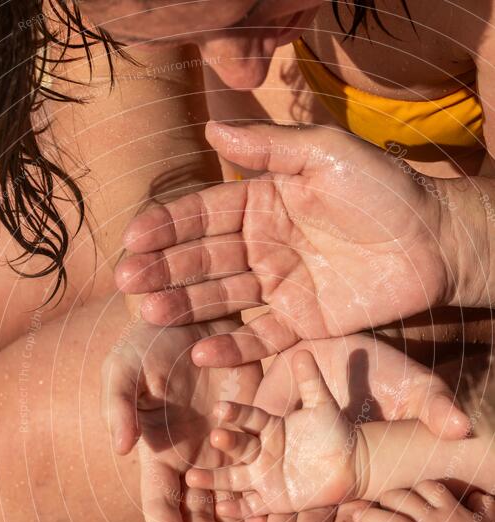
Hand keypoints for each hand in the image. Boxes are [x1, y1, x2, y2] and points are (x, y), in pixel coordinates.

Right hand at [101, 318, 262, 521]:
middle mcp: (189, 460)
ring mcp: (220, 451)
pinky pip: (258, 476)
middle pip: (199, 515)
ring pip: (230, 504)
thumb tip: (121, 450)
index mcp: (158, 453)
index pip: (161, 506)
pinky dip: (264, 501)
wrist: (192, 315)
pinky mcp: (249, 435)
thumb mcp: (124, 368)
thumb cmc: (148, 341)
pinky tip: (278, 521)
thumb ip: (118, 406)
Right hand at [117, 122, 452, 365]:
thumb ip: (269, 148)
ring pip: (222, 298)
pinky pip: (259, 337)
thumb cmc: (384, 191)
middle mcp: (263, 245)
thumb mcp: (325, 155)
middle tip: (128, 283)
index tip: (133, 237)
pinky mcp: (301, 324)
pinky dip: (231, 347)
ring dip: (185, 307)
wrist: (435, 243)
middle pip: (203, 259)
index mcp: (263, 202)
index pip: (204, 214)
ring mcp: (279, 287)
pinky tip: (200, 352)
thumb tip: (210, 128)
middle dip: (164, 269)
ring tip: (151, 315)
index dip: (168, 226)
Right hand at [186, 351, 361, 513]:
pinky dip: (236, 509)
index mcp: (268, 426)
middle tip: (214, 438)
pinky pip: (250, 505)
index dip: (235, 413)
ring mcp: (263, 476)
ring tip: (192, 477)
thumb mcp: (323, 405)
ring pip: (233, 478)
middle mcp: (260, 450)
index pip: (247, 417)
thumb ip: (311, 381)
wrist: (352, 463)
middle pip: (238, 446)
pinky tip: (221, 509)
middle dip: (226, 443)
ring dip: (213, 478)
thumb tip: (303, 353)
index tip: (220, 407)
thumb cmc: (336, 431)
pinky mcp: (270, 499)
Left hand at [235, 333, 468, 521]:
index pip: (349, 518)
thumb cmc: (390, 374)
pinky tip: (224, 512)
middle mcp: (321, 473)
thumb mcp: (417, 389)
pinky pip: (248, 465)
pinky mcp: (268, 433)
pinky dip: (235, 489)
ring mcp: (292, 455)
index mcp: (353, 474)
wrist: (352, 348)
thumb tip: (465, 429)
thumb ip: (436, 408)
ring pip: (275, 498)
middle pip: (308, 518)